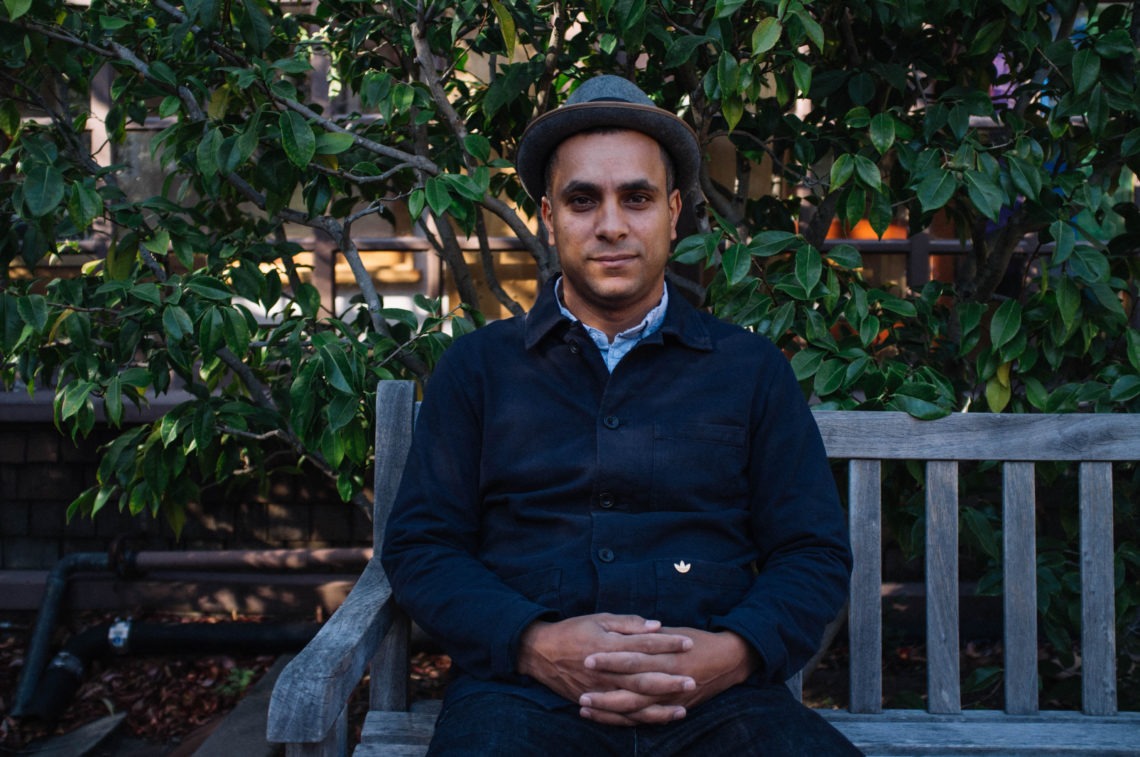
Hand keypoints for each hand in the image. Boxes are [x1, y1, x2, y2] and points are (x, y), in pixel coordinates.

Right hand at [517, 614, 695, 720]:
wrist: (541, 653)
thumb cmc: (573, 631)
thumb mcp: (599, 619)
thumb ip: (628, 624)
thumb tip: (655, 625)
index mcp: (609, 646)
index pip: (644, 645)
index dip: (668, 643)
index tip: (689, 642)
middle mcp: (606, 672)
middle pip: (643, 678)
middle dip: (670, 680)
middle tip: (693, 680)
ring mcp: (600, 691)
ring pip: (634, 703)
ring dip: (659, 707)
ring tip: (683, 709)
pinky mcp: (595, 703)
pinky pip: (619, 717)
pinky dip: (639, 720)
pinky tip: (657, 720)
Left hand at [577, 627, 758, 725]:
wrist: (729, 659)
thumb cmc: (698, 641)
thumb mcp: (673, 632)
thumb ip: (648, 634)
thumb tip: (626, 632)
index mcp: (666, 654)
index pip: (633, 657)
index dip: (610, 659)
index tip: (588, 656)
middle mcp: (668, 678)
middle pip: (631, 687)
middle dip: (605, 690)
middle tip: (580, 690)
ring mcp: (672, 697)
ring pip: (636, 708)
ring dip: (609, 709)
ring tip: (585, 707)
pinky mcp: (675, 707)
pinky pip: (647, 719)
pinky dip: (626, 720)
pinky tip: (606, 718)